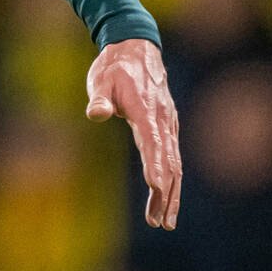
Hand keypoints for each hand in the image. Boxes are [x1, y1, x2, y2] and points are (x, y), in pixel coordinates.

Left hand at [86, 38, 181, 229]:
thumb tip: (96, 114)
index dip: (154, 164)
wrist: (137, 49)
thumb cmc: (115, 67)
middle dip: (166, 193)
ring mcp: (168, 124)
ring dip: (171, 193)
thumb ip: (99, 98)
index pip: (152, 141)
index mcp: (146, 109)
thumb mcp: (101, 79)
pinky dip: (172, 179)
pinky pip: (173, 157)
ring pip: (175, 163)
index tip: (155, 188)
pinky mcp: (168, 127)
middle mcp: (163, 119)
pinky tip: (168, 197)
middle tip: (160, 222)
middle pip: (168, 160)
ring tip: (164, 221)